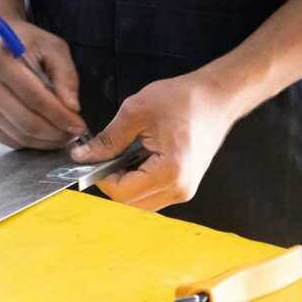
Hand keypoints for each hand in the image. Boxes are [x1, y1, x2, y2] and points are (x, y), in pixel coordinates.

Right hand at [0, 20, 86, 148]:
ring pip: (20, 136)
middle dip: (57, 133)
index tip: (80, 125)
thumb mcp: (53, 47)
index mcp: (0, 60)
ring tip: (64, 135)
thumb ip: (66, 74)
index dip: (61, 116)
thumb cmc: (26, 44)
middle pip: (27, 122)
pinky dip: (32, 142)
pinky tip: (45, 134)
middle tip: (75, 134)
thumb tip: (72, 107)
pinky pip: (10, 140)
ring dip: (47, 141)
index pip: (36, 99)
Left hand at [70, 73, 240, 210]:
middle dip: (111, 182)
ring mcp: (184, 191)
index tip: (91, 159)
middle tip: (104, 157)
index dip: (101, 178)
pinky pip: (152, 196)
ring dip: (125, 185)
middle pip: (130, 203)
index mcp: (169, 172)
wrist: (218, 98)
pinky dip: (138, 183)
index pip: (121, 192)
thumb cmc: (184, 99)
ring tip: (122, 157)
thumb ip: (107, 140)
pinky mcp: (185, 187)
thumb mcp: (136, 112)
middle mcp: (179, 189)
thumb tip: (83, 156)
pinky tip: (137, 161)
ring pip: (140, 203)